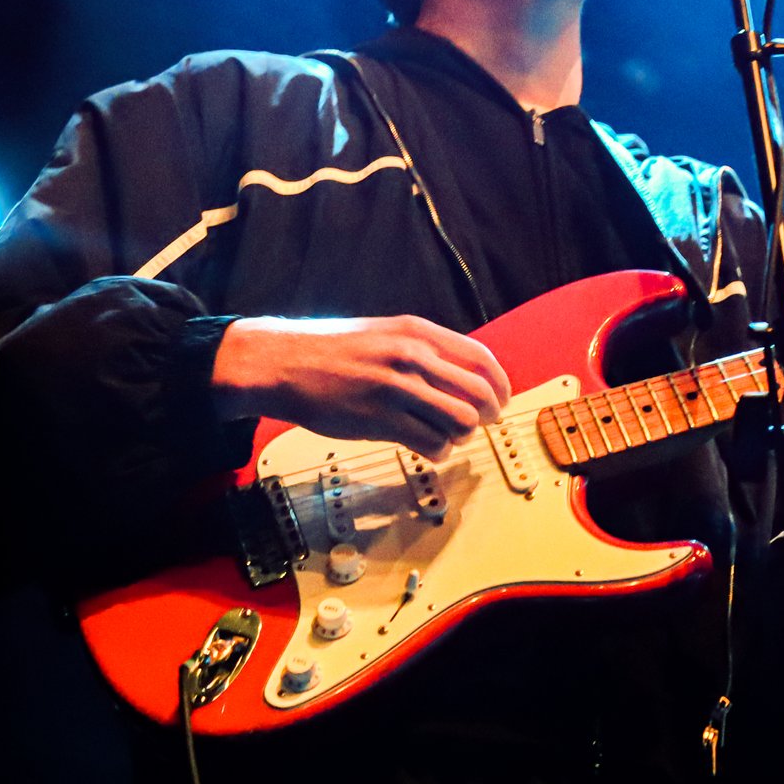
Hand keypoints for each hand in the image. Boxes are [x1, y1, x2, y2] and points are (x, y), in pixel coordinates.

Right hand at [210, 314, 512, 458]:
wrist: (282, 363)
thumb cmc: (329, 350)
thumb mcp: (383, 332)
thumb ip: (422, 349)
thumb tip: (461, 374)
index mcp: (416, 332)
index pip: (481, 358)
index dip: (500, 384)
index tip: (501, 400)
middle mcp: (411, 356)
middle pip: (478, 394)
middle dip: (485, 415)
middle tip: (477, 424)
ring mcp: (396, 389)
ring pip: (460, 422)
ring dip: (460, 436)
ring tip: (446, 436)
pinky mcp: (380, 420)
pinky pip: (431, 444)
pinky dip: (438, 451)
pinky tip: (427, 446)